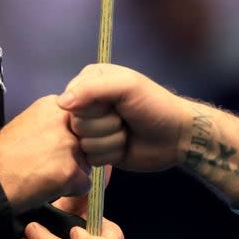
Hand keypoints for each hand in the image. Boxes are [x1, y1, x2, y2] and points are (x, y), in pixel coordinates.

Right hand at [0, 96, 89, 209]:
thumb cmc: (3, 154)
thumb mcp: (28, 123)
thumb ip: (52, 124)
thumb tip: (71, 133)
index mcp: (55, 105)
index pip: (82, 120)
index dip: (71, 136)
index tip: (55, 146)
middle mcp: (66, 121)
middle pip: (87, 140)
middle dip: (75, 154)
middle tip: (50, 163)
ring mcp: (69, 145)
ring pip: (88, 162)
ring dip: (73, 172)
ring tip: (47, 175)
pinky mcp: (71, 170)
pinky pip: (84, 184)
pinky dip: (72, 190)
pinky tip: (50, 187)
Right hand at [59, 64, 238, 203]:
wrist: (176, 136)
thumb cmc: (155, 105)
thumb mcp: (127, 87)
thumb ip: (93, 89)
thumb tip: (61, 102)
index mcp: (90, 80)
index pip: (70, 100)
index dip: (92, 107)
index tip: (114, 105)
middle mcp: (88, 103)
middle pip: (76, 124)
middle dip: (104, 125)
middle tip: (124, 119)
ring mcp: (92, 128)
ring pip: (82, 144)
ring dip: (110, 141)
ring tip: (126, 132)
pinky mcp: (98, 150)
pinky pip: (90, 159)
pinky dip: (110, 154)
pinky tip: (124, 147)